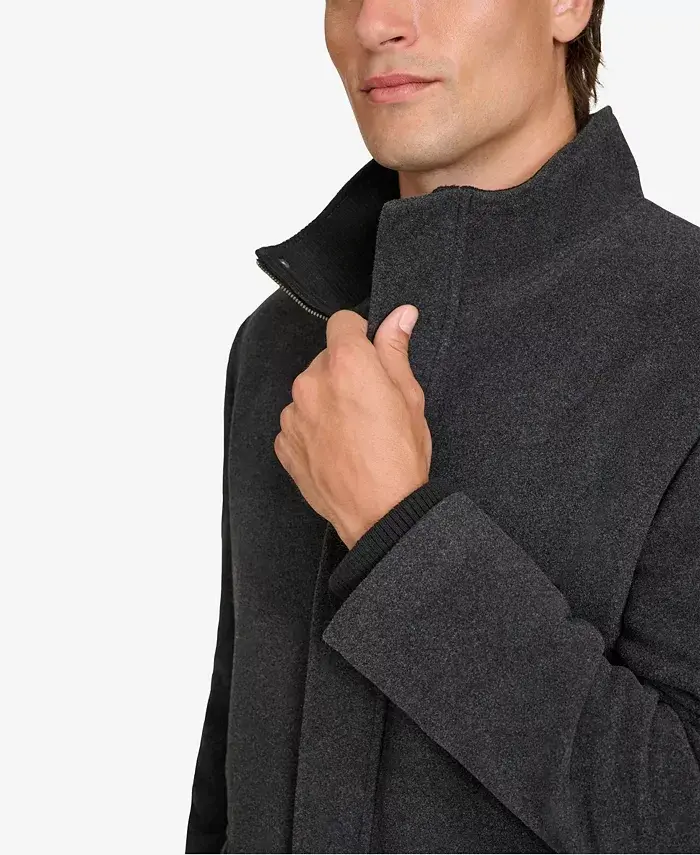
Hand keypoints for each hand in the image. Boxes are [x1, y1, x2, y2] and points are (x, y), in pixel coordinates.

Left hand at [274, 304, 431, 548]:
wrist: (380, 513)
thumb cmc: (400, 458)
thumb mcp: (410, 398)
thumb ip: (395, 350)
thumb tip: (401, 316)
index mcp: (346, 363)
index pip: (342, 323)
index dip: (360, 336)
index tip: (370, 356)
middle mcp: (311, 382)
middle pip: (325, 360)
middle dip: (345, 374)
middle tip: (370, 405)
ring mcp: (293, 414)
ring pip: (310, 392)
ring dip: (326, 403)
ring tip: (353, 433)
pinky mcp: (285, 443)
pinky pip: (297, 423)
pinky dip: (313, 430)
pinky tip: (337, 449)